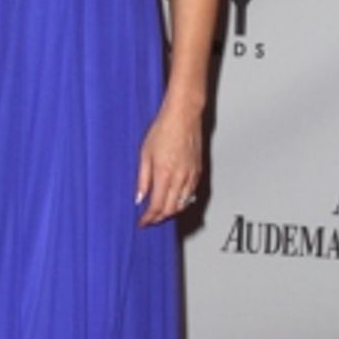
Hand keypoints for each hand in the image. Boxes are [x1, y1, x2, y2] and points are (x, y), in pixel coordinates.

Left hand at [135, 98, 203, 225]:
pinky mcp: (199, 171)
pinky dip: (182, 201)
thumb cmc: (164, 129)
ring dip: (171, 211)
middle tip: (150, 219)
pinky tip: (175, 200)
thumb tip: (139, 198)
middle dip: (159, 218)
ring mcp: (192, 175)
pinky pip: (191, 194)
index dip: (149, 218)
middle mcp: (181, 177)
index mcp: (165, 174)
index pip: (157, 206)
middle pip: (171, 209)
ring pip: (183, 204)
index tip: (142, 222)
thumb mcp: (145, 154)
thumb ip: (142, 179)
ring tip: (160, 212)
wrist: (183, 115)